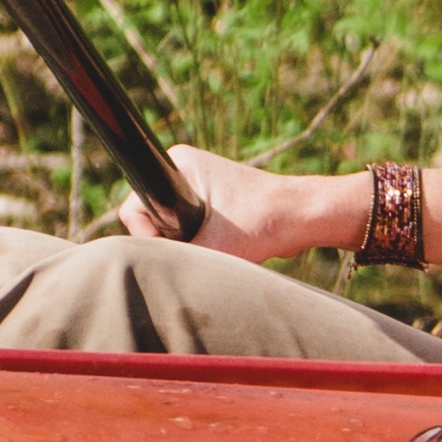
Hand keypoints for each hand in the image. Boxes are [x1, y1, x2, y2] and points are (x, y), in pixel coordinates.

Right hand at [114, 145, 366, 261]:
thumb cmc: (264, 221)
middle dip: (171, 241)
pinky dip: (202, 243)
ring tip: (215, 250)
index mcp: (178, 164)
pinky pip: (190, 229)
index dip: (147, 236)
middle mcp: (185, 169)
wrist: (306, 217)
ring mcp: (199, 185)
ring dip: (188, 244)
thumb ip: (176, 259)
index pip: (135, 207)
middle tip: (200, 250)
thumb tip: (152, 277)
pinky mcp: (213, 203)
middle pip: (151, 219)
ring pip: (171, 228)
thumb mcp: (212, 246)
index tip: (173, 250)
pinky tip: (223, 248)